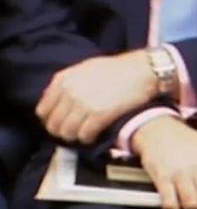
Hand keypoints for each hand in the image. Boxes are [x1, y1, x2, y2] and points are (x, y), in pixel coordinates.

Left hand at [36, 51, 159, 143]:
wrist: (141, 71)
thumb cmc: (116, 69)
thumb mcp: (84, 69)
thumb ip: (68, 83)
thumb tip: (58, 99)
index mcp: (63, 80)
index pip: (43, 109)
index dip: (50, 120)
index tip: (60, 124)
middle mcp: (70, 92)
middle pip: (54, 124)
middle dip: (62, 131)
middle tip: (72, 133)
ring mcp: (84, 104)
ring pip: (68, 132)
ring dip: (74, 137)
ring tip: (83, 135)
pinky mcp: (99, 115)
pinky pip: (85, 134)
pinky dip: (88, 138)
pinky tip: (93, 136)